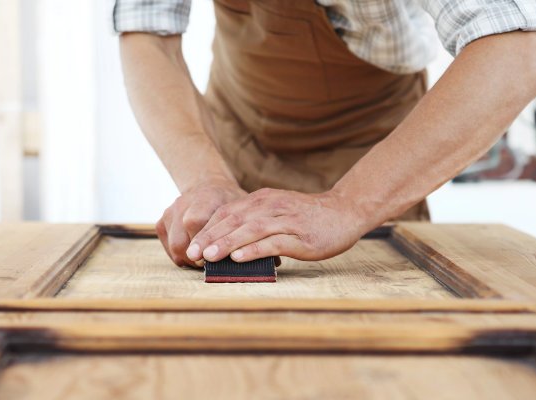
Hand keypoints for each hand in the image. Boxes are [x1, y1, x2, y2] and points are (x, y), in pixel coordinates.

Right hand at [157, 178, 246, 266]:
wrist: (208, 187)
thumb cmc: (229, 201)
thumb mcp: (241, 207)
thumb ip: (240, 226)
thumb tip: (244, 252)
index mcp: (204, 197)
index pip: (194, 222)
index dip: (203, 244)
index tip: (213, 257)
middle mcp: (183, 203)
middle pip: (180, 241)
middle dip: (196, 259)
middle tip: (211, 265)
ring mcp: (170, 212)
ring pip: (174, 247)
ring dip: (189, 260)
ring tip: (204, 262)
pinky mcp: (162, 222)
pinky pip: (168, 246)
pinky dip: (181, 255)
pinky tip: (196, 255)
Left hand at [186, 188, 372, 262]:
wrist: (344, 212)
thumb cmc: (307, 217)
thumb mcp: (276, 212)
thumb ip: (254, 222)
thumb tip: (227, 241)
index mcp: (261, 200)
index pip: (227, 213)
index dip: (207, 229)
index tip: (190, 246)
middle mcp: (270, 207)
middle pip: (233, 221)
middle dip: (210, 238)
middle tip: (191, 254)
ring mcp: (285, 220)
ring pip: (249, 231)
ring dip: (227, 243)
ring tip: (208, 257)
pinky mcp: (299, 236)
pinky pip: (273, 242)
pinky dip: (254, 250)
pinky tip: (239, 258)